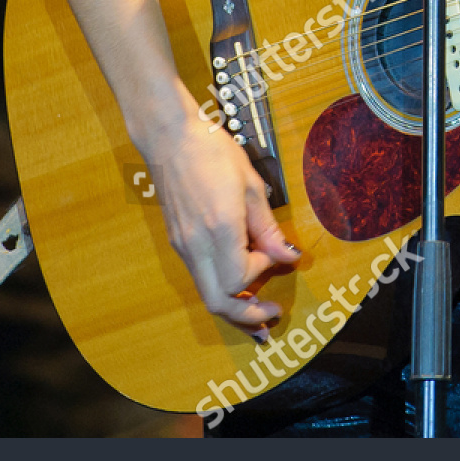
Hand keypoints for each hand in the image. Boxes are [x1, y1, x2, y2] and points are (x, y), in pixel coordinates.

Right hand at [137, 111, 300, 336]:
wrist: (171, 138)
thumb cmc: (214, 153)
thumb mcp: (252, 185)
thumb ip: (268, 227)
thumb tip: (288, 256)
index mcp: (218, 229)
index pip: (239, 278)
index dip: (262, 273)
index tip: (277, 255)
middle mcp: (195, 245)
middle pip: (216, 301)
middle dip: (245, 317)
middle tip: (270, 322)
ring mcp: (182, 246)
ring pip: (205, 292)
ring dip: (232, 306)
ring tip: (257, 313)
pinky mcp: (177, 241)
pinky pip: (200, 275)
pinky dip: (220, 286)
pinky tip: (238, 281)